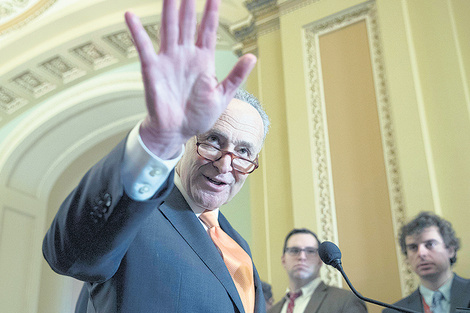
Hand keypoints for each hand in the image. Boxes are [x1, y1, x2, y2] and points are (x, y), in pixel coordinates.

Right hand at [125, 0, 256, 158]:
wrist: (176, 132)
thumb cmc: (198, 116)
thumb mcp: (222, 96)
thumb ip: (236, 75)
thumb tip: (252, 57)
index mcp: (204, 61)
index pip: (208, 30)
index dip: (212, 12)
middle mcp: (186, 55)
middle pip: (188, 23)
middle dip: (190, 3)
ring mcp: (169, 60)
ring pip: (169, 28)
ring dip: (169, 10)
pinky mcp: (152, 69)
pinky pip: (144, 47)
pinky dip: (136, 32)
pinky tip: (131, 16)